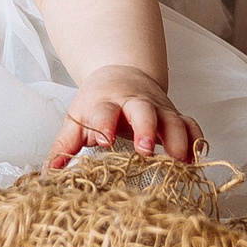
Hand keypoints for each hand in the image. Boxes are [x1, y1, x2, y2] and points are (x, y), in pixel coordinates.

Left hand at [46, 65, 201, 169]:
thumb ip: (65, 144)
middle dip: (145, 128)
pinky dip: (196, 139)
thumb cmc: (97, 103)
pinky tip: (197, 158)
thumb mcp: (76, 118)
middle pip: (143, 111)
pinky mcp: (175, 115)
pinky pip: (190, 124)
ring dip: (177, 138)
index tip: (104, 140)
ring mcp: (158, 109)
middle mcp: (135, 103)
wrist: (121, 75)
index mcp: (106, 103)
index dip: (105, 123)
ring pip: (172, 119)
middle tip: (145, 149)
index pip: (104, 111)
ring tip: (180, 160)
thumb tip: (50, 170)